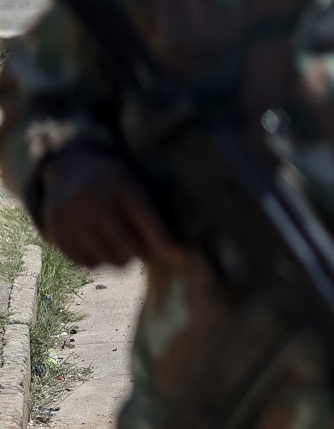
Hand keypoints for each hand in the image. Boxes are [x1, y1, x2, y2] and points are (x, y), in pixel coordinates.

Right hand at [40, 146, 181, 268]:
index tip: (181, 256)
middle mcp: (94, 200)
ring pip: (108, 260)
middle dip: (142, 252)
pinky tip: (102, 245)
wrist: (73, 166)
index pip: (150, 222)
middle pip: (129, 248)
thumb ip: (161, 219)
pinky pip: (85, 262)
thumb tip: (183, 259)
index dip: (166, 244)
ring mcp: (71, 216)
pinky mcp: (55, 230)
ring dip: (121, 258)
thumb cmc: (120, 182)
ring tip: (122, 244)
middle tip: (144, 246)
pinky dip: (98, 260)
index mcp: (123, 184)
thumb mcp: (142, 186)